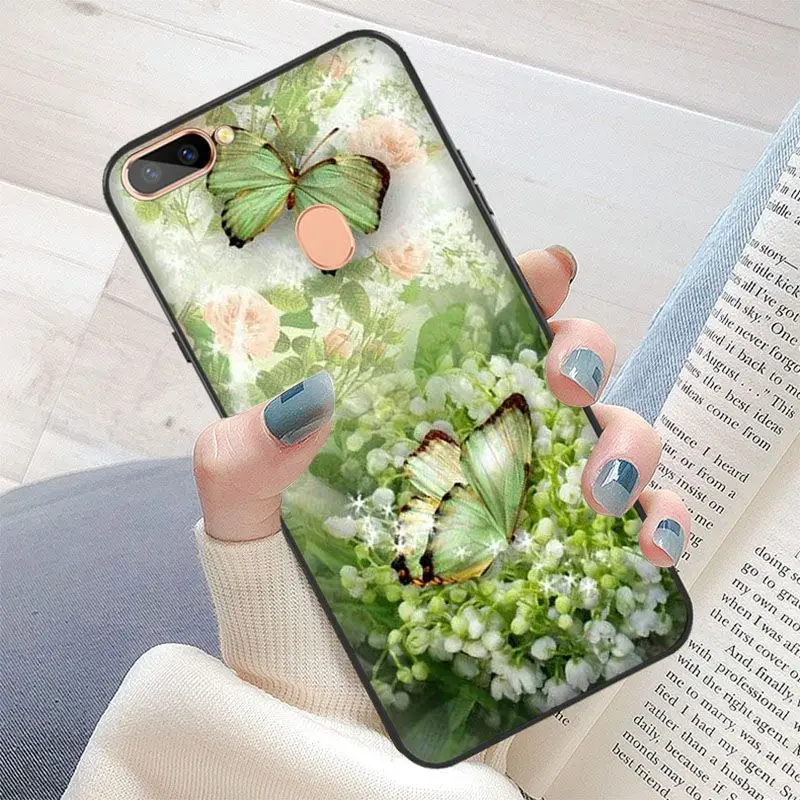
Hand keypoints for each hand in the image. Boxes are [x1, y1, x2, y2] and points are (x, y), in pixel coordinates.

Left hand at [194, 246, 689, 566]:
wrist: (322, 702)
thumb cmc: (284, 598)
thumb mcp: (244, 520)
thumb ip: (242, 459)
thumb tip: (304, 400)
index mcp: (414, 405)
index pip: (476, 321)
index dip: (522, 282)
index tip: (544, 273)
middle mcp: (480, 438)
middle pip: (562, 363)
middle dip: (584, 354)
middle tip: (564, 385)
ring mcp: (526, 496)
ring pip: (614, 431)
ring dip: (631, 439)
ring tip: (604, 487)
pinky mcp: (558, 558)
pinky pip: (634, 522)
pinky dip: (659, 517)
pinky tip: (651, 538)